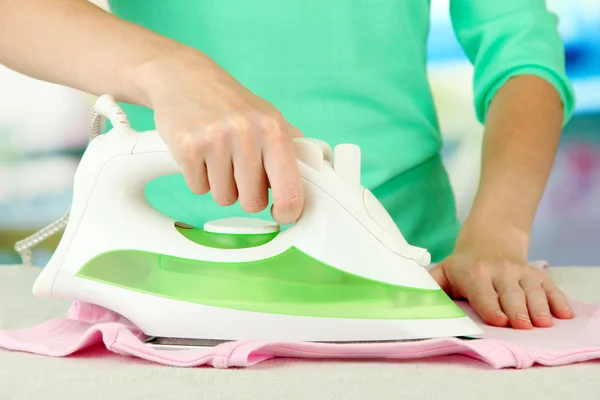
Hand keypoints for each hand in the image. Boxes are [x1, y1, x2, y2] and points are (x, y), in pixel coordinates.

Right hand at [139, 50, 303, 223]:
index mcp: (274, 129)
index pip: (290, 190)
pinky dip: (198, 178)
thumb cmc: (231, 104)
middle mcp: (247, 133)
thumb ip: (289, 149)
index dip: (288, 211)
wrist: (184, 75)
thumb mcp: (268, 118)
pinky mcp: (186, 147)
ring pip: (224, 198)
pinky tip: (200, 153)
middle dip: (246, 194)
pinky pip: (198, 189)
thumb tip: (312, 182)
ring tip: (218, 157)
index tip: (281, 214)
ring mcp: (215, 140)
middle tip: (240, 170)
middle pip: (253, 202)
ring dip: (220, 186)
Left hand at [429, 226, 573, 328]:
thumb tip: (409, 300)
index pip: (483, 293)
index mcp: (475, 274)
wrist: (490, 240)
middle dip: (517, 311)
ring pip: (532, 291)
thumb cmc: (464, 266)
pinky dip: (558, 300)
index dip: (491, 307)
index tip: (499, 320)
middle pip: (511, 295)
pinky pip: (551, 287)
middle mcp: (500, 272)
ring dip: (539, 308)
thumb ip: (429, 286)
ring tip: (543, 323)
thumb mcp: (443, 271)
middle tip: (523, 326)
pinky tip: (564, 314)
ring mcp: (521, 273)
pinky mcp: (537, 275)